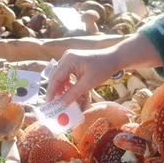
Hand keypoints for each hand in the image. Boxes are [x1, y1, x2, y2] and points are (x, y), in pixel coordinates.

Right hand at [44, 35, 162, 108]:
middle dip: (56, 91)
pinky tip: (71, 93)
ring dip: (62, 88)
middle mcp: (66, 58)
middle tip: (55, 104)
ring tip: (64, 100)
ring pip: (60, 77)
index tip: (49, 104)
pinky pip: (66, 75)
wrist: (114, 58)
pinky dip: (68, 84)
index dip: (51, 92)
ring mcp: (69, 59)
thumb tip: (62, 104)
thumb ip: (73, 93)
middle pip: (55, 77)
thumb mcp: (88, 83)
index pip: (55, 78)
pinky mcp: (73, 62)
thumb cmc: (103, 69)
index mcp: (69, 60)